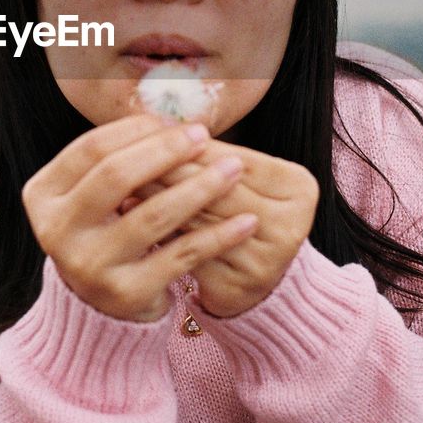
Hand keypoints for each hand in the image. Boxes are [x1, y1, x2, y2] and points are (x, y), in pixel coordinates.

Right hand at [21, 115, 259, 322]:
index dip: (135, 130)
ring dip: (200, 187)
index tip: (174, 122)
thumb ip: (119, 158)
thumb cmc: (104, 231)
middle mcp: (57, 232)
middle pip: (116, 176)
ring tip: (233, 169)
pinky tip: (245, 221)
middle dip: (166, 151)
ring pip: (153, 214)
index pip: (91, 148)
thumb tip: (175, 120)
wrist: (100, 306)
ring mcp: (89, 266)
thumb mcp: (94, 195)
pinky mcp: (125, 293)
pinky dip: (218, 236)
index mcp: (43, 196)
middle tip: (203, 137)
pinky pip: (181, 255)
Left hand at [118, 141, 318, 318]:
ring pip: (199, 221)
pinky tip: (130, 216)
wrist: (263, 280)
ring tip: (122, 184)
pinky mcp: (237, 289)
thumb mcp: (242, 180)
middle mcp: (291, 226)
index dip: (193, 148)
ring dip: (156, 200)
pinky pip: (188, 254)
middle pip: (217, 190)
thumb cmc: (245, 213)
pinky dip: (156, 232)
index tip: (154, 134)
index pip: (235, 159)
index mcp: (299, 189)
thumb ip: (211, 159)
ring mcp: (266, 262)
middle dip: (169, 171)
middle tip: (126, 157)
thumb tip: (159, 134)